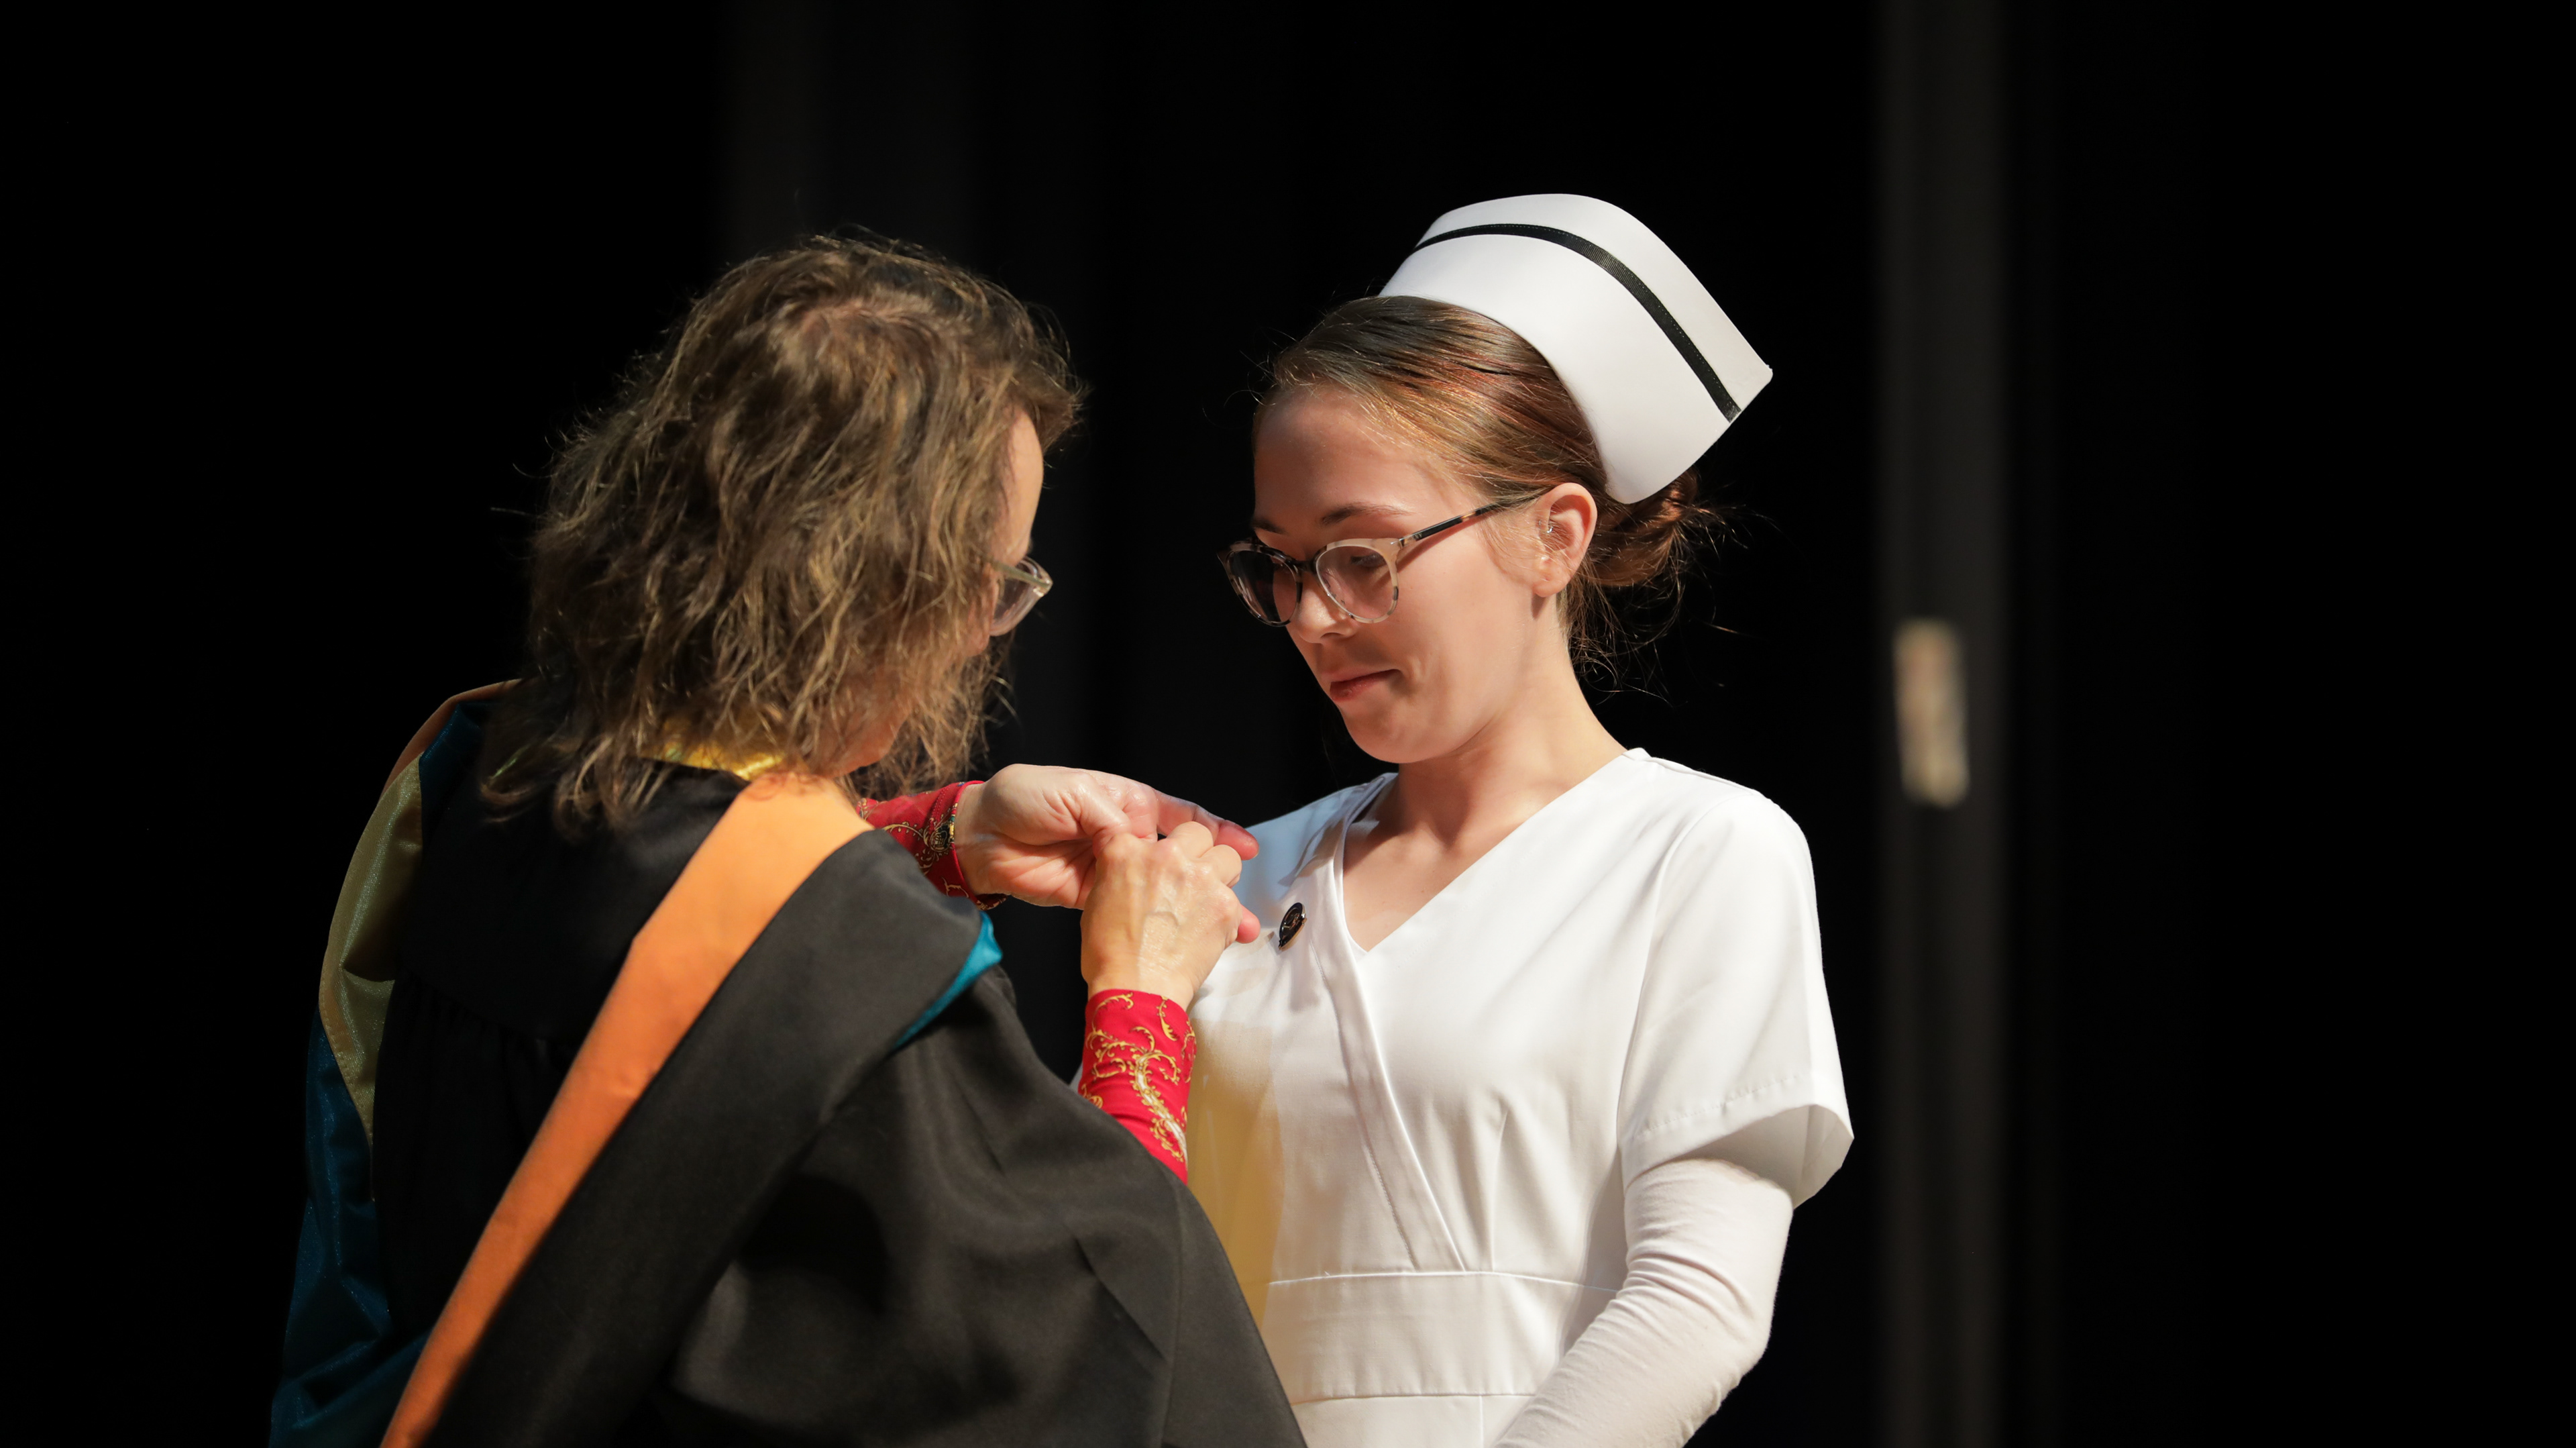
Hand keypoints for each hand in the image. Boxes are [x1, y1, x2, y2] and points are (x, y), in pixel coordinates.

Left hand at [951, 764, 1261, 932]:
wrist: (980, 837)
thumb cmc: (1023, 799)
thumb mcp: (1072, 794)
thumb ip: (1111, 818)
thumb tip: (1142, 841)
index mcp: (1125, 803)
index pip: (1181, 815)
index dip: (1216, 830)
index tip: (1245, 848)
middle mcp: (1125, 836)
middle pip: (1179, 856)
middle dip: (1214, 873)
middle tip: (1239, 894)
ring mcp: (1112, 870)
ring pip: (1162, 888)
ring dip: (1193, 905)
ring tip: (1227, 925)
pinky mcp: (1095, 898)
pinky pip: (1132, 909)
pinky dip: (1157, 922)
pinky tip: (1181, 935)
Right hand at [1079, 823, 1249, 1009]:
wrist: (1136, 987)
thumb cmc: (1111, 953)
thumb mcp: (1098, 898)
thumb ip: (1123, 871)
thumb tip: (1142, 872)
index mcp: (1128, 850)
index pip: (1158, 830)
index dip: (1168, 848)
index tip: (1171, 863)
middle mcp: (1166, 856)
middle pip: (1198, 834)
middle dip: (1200, 852)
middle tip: (1194, 878)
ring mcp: (1200, 877)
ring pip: (1229, 856)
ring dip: (1222, 875)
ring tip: (1209, 901)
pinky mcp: (1225, 904)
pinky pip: (1237, 899)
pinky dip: (1229, 914)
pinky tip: (1212, 932)